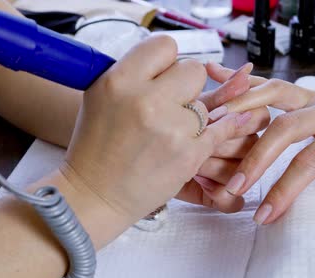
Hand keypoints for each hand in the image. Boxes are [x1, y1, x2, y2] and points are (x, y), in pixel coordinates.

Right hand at [61, 36, 251, 222]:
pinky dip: (218, 133)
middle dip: (187, 87)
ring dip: (193, 118)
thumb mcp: (103, 96)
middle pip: (193, 71)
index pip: (165, 45)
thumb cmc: (98, 146)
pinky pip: (219, 131)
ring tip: (169, 134)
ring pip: (205, 106)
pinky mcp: (189, 155)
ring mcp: (170, 129)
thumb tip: (173, 59)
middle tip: (172, 104)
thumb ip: (136, 73)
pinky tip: (214, 131)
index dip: (167, 63)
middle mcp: (145, 100)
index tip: (163, 77)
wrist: (96, 194)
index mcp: (120, 80)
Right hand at [207, 64, 314, 223]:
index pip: (310, 161)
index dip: (285, 189)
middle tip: (232, 186)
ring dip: (240, 108)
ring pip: (273, 94)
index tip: (265, 215)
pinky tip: (215, 74)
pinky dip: (242, 80)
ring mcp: (314, 95)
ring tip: (210, 125)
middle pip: (285, 128)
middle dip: (255, 158)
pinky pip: (270, 83)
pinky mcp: (303, 92)